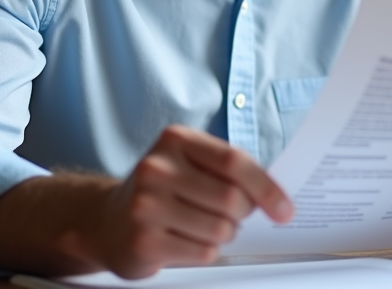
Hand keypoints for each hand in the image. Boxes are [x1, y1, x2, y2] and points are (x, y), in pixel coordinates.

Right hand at [85, 125, 292, 277]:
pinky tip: (185, 241)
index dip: (266, 187)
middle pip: (230, 199)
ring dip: (224, 234)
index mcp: (174, 140)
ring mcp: (146, 206)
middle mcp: (156, 168)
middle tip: (232, 216)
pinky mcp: (144, 242)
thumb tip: (275, 196)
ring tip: (202, 226)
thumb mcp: (189, 164)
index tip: (285, 209)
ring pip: (220, 229)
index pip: (233, 161)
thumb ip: (228, 171)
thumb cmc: (162, 190)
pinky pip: (203, 252)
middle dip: (243, 214)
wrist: (106, 221)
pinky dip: (206, 251)